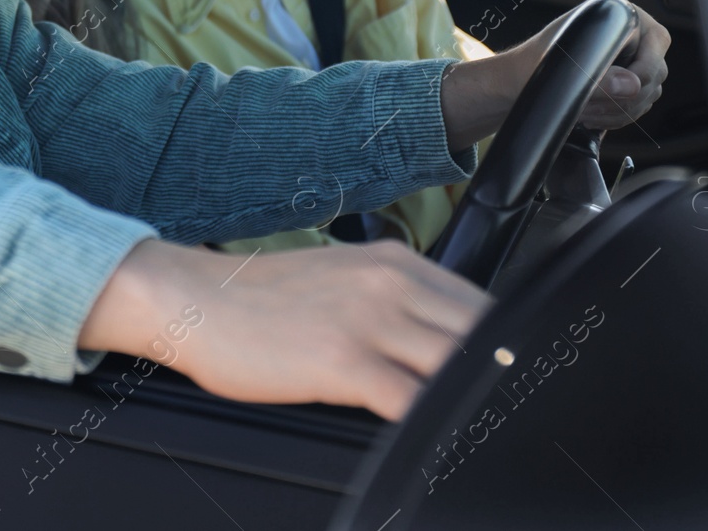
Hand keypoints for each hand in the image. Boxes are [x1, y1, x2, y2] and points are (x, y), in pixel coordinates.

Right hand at [79, 239, 490, 419]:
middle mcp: (390, 284)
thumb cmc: (256, 300)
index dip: (505, 346)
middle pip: (481, 334)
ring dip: (474, 402)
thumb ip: (391, 302)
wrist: (192, 299)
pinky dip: (433, 425)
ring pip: (457, 366)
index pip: (480, 304)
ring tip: (487, 433)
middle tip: (514, 413)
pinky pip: (412, 402)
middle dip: (503, 374)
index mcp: (394, 263)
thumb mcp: (338, 280)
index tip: (514, 377)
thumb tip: (430, 347)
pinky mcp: (344, 361)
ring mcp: (370, 321)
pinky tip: (437, 443)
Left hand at [520, 1, 670, 129]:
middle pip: (655, 72)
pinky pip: (637, 106)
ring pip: (648, 93)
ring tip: (586, 112)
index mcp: (619, 14)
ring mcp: (629, 58)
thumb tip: (633, 85)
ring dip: (619, 110)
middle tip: (592, 107)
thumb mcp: (563, 69)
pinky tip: (592, 116)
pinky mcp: (623, 82)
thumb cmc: (532, 64)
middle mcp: (630, 33)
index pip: (657, 41)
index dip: (644, 71)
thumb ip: (599, 78)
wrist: (518, 81)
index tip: (621, 91)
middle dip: (624, 97)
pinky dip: (617, 116)